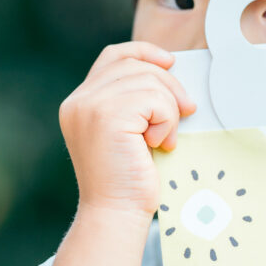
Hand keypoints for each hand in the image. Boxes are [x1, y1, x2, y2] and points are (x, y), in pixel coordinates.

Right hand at [58, 41, 196, 215]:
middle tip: (186, 112)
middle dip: (169, 86)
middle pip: (137, 66)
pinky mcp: (107, 116)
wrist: (115, 213)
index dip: (143, 52)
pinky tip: (158, 144)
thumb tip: (169, 69)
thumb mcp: (128, 130)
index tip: (169, 61)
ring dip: (168, 110)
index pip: (113, 57)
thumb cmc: (128, 178)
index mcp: (80, 102)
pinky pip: (155, 100)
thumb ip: (134, 100)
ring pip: (149, 81)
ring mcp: (90, 106)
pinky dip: (167, 121)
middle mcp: (79, 100)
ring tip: (163, 139)